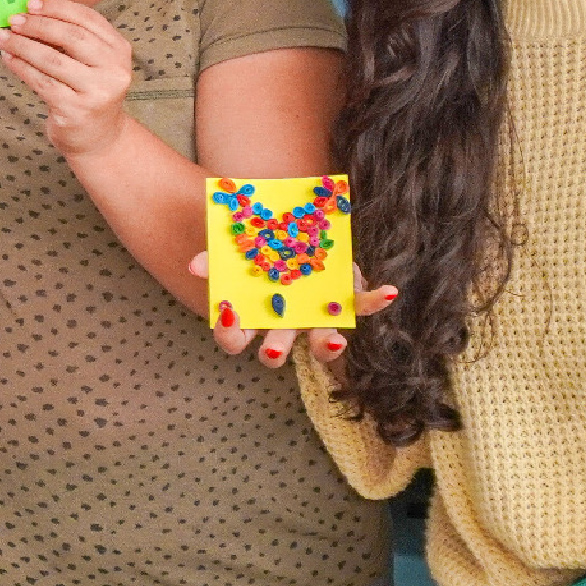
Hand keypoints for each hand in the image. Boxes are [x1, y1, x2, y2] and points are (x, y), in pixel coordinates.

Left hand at [0, 0, 133, 159]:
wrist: (99, 139)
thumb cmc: (88, 93)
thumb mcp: (92, 63)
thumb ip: (71, 39)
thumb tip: (30, 14)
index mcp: (119, 50)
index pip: (88, 19)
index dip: (57, 8)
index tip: (31, 4)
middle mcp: (113, 70)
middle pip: (71, 37)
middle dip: (38, 25)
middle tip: (13, 20)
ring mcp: (96, 92)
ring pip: (52, 60)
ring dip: (22, 45)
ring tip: (3, 38)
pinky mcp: (76, 110)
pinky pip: (42, 82)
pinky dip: (21, 68)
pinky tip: (9, 59)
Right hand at [194, 254, 396, 367]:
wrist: (293, 233)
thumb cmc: (259, 249)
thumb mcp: (237, 250)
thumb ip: (218, 258)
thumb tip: (196, 265)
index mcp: (253, 316)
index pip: (233, 338)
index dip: (229, 335)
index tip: (229, 318)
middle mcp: (284, 326)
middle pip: (275, 352)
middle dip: (274, 353)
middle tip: (274, 350)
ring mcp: (317, 319)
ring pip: (321, 345)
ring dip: (327, 347)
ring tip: (334, 341)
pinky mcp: (345, 302)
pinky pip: (362, 307)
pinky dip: (376, 301)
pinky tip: (388, 291)